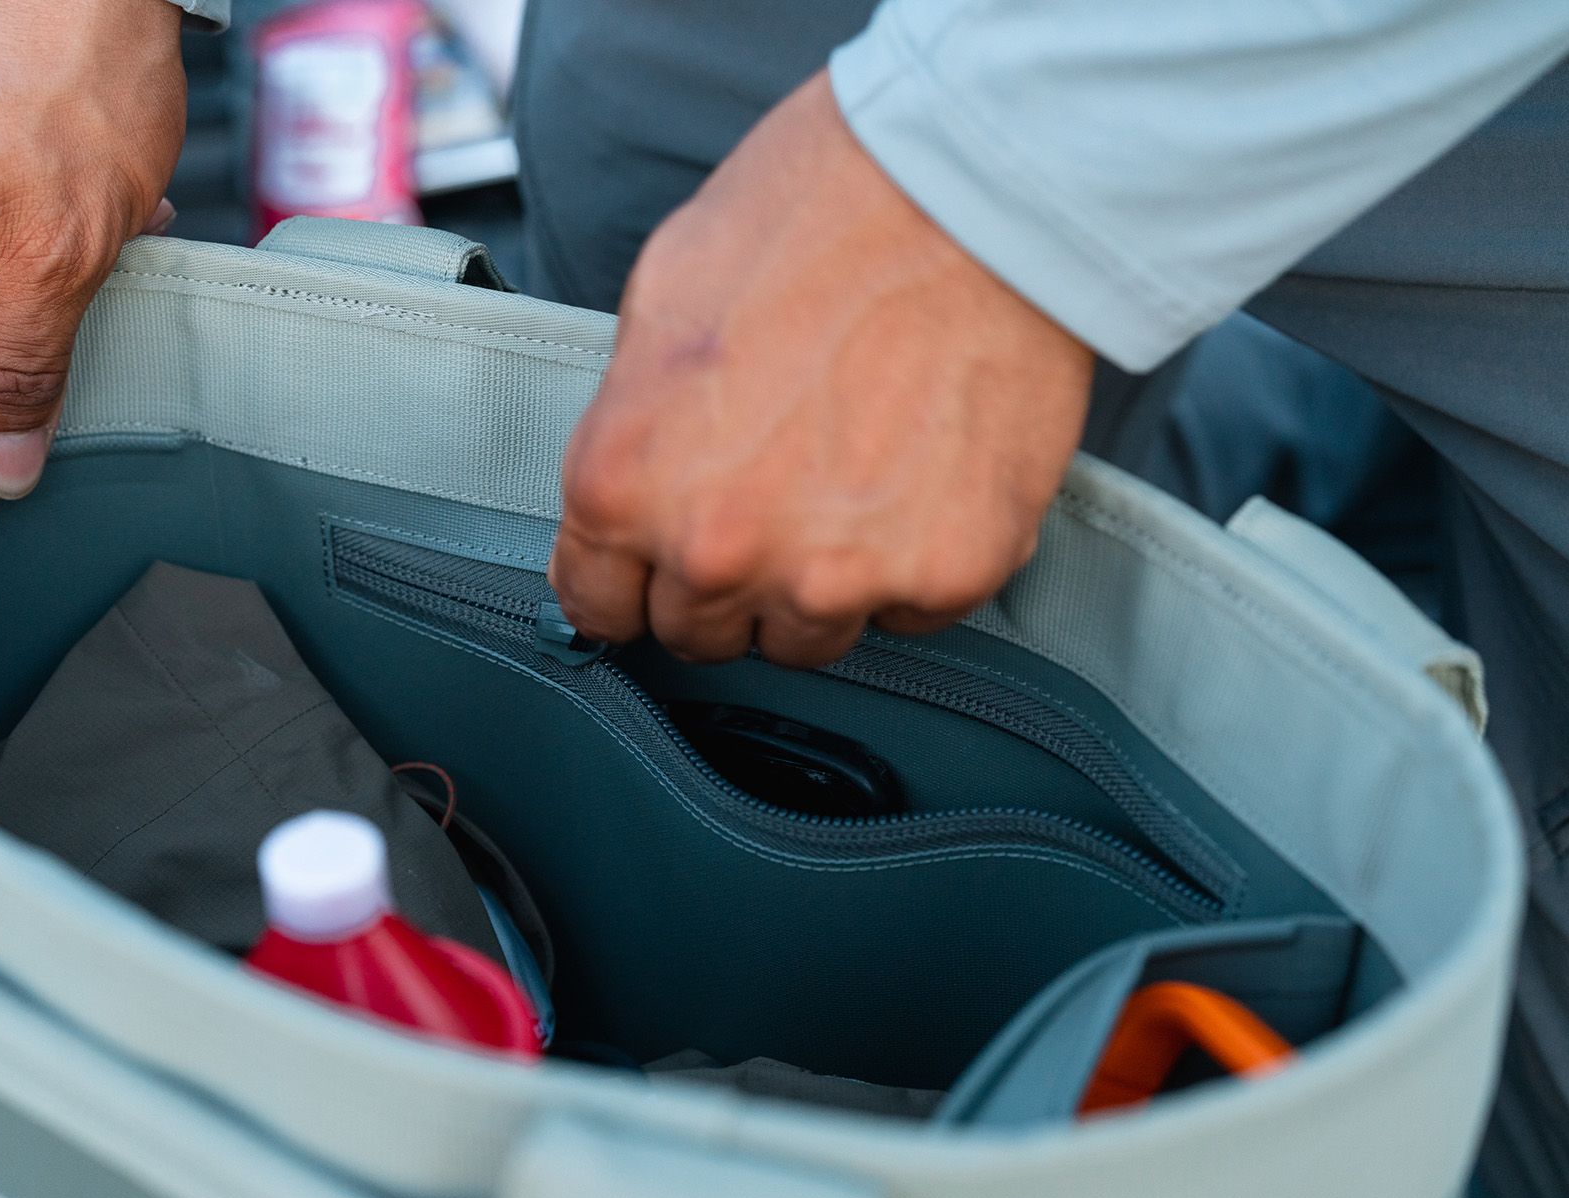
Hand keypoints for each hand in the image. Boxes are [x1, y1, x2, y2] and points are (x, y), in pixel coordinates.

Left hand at [549, 73, 1095, 667]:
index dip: (629, 582)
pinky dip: (916, 560)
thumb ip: (635, 426)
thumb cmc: (815, 214)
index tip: (656, 569)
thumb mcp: (662, 301)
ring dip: (820, 581)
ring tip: (855, 472)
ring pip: (807, 638)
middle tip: (776, 489)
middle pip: (702, 634)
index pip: (599, 607)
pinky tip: (924, 472)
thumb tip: (635, 492)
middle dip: (728, 578)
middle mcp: (719, 548)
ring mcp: (836, 575)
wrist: (969, 189)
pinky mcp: (943, 576)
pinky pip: (910, 613)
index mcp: (626, 482)